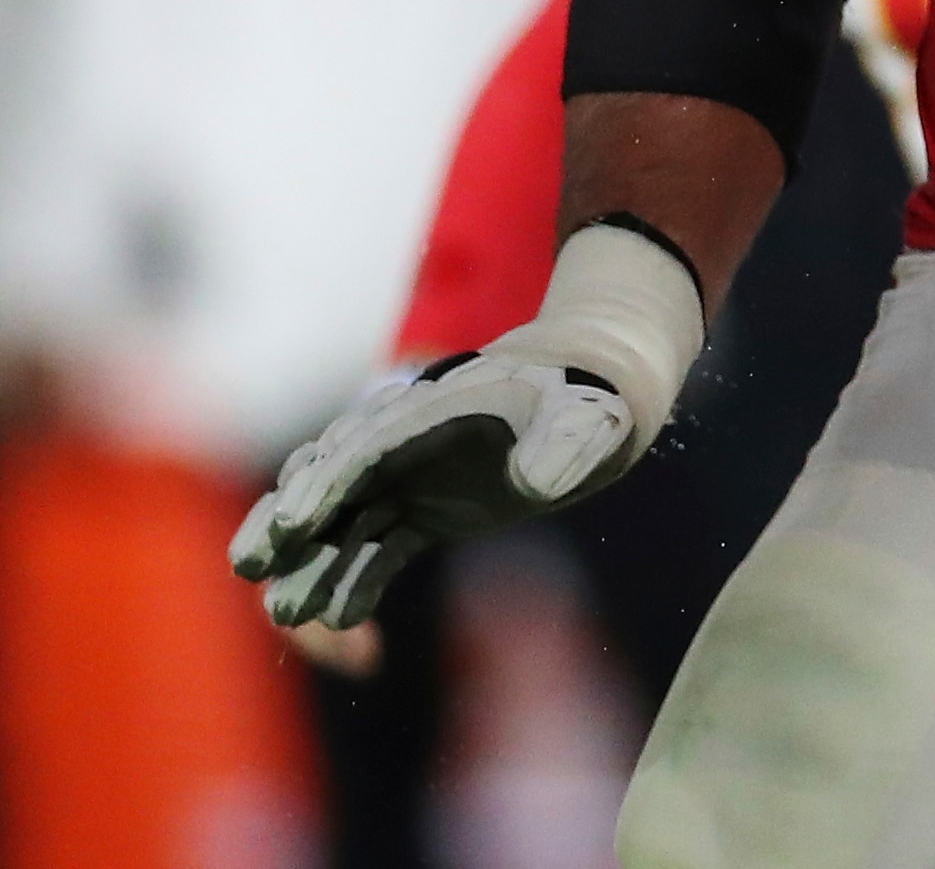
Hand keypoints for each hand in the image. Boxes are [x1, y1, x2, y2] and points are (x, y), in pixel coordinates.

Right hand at [230, 222, 701, 629]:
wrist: (598, 401)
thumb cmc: (590, 401)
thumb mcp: (589, 420)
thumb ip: (564, 447)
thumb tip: (532, 485)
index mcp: (432, 411)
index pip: (363, 447)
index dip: (324, 484)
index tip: (287, 524)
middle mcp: (407, 443)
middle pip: (329, 482)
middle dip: (287, 523)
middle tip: (248, 567)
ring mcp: (411, 478)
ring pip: (345, 523)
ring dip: (314, 565)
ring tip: (289, 618)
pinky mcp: (425, 510)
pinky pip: (379, 547)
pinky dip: (357, 579)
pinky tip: (339, 621)